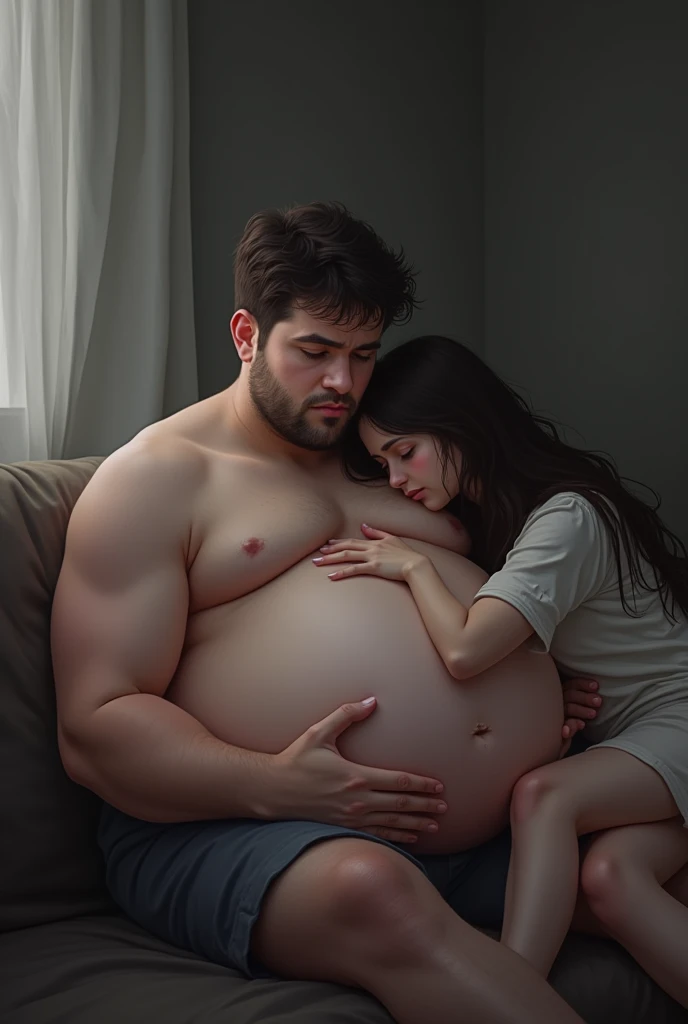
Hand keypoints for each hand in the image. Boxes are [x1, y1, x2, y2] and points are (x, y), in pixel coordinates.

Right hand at [272, 697, 446, 843]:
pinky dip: (396, 837)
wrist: (272, 790)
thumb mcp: (319, 732)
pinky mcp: (344, 828)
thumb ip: (347, 715)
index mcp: (356, 776)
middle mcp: (357, 800)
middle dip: (425, 806)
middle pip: (400, 804)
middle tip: (445, 808)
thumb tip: (372, 700)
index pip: (398, 781)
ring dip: (416, 824)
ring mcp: (351, 818)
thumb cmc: (295, 759)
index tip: (438, 787)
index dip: (421, 785)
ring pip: (392, 823)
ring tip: (435, 825)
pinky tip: (410, 838)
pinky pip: (377, 835)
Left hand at [313, 523, 426, 581]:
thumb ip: (377, 532)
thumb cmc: (406, 554)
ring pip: (346, 556)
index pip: (352, 541)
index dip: (338, 543)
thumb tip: (364, 526)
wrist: (416, 564)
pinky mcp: (374, 567)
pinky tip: (331, 576)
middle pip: (345, 547)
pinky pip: (354, 569)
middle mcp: (370, 548)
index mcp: (374, 542)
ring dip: (330, 560)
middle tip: (317, 554)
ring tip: (317, 563)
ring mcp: (371, 557)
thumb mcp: (392, 539)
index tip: (327, 544)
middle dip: (329, 550)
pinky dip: (341, 572)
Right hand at [561, 677, 601, 740]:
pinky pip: (563, 725)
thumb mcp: (579, 707)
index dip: (583, 684)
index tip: (596, 686)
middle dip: (585, 697)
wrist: (562, 741)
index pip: (571, 685)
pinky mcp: (556, 729)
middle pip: (569, 695)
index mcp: (562, 694)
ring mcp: (555, 715)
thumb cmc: (576, 720)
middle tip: (599, 701)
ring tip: (593, 714)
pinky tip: (582, 725)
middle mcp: (557, 702)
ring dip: (581, 710)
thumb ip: (584, 699)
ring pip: (567, 708)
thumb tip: (597, 687)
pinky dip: (571, 725)